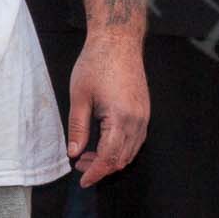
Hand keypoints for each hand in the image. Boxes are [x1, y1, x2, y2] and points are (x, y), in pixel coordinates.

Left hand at [67, 29, 148, 185]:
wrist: (118, 39)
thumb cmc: (97, 62)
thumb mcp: (79, 97)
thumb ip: (77, 128)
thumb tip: (73, 153)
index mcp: (121, 117)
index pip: (109, 157)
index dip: (95, 172)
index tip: (82, 180)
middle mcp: (137, 118)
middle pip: (123, 157)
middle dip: (101, 167)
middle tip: (79, 165)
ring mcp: (144, 113)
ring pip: (132, 149)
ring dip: (112, 158)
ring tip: (88, 154)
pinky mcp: (144, 108)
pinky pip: (137, 137)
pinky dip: (121, 147)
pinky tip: (104, 141)